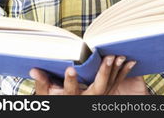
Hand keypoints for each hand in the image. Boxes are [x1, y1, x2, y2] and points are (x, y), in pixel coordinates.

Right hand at [30, 55, 147, 94]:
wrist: (70, 108)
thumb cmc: (56, 101)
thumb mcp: (46, 96)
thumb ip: (41, 83)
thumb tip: (33, 69)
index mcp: (71, 99)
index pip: (71, 92)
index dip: (70, 81)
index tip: (70, 69)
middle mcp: (87, 100)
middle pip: (98, 89)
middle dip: (104, 73)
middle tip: (109, 58)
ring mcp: (98, 98)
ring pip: (110, 86)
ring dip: (117, 71)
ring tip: (121, 56)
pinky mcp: (106, 94)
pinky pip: (117, 84)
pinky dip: (124, 73)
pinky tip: (130, 61)